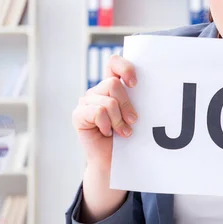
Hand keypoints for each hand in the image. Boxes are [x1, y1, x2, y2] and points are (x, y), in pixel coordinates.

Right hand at [71, 55, 137, 169]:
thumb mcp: (134, 113)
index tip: (135, 84)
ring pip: (108, 101)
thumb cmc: (128, 136)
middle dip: (127, 105)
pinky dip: (106, 125)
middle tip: (133, 121)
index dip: (124, 68)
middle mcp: (98, 90)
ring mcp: (86, 101)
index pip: (114, 62)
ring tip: (122, 131)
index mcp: (113, 85)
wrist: (114, 160)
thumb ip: (136, 98)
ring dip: (118, 120)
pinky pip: (97, 112)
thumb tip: (144, 87)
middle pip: (113, 83)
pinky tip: (106, 133)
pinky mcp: (78, 114)